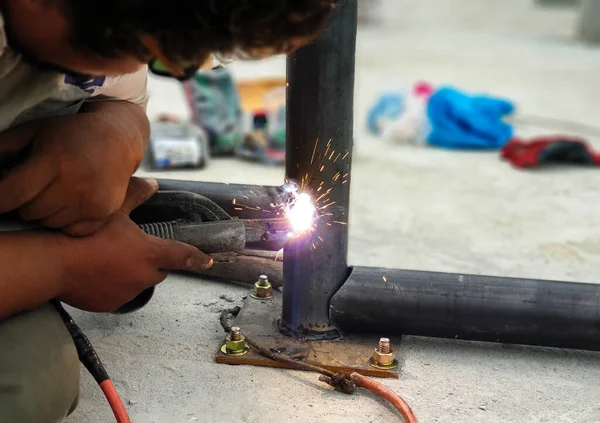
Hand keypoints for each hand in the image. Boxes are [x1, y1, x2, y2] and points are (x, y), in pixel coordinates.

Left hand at [0, 101, 148, 235]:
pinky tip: (69, 204)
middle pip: (30, 212)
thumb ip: (4, 148)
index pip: (13, 193)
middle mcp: (75, 184)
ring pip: (49, 223)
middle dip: (23, 203)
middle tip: (29, 190)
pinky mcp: (104, 212)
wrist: (119, 139)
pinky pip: (71, 230)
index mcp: (53, 161)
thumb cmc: (71, 134)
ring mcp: (92, 201)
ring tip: (52, 194)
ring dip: (44, 213)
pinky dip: (65, 221)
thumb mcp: (34, 131)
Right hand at [57, 178, 212, 312]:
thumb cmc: (84, 234)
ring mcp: (128, 293)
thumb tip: (152, 184)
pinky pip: (119, 294)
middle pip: (160, 270)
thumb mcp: (113, 209)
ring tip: (108, 258)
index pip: (182, 256)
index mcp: (151, 253)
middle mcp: (145, 276)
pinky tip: (95, 272)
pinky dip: (114, 285)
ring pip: (139, 283)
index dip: (197, 257)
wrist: (52, 264)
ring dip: (132, 274)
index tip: (208, 261)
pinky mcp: (110, 305)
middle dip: (153, 262)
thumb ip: (135, 196)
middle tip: (133, 248)